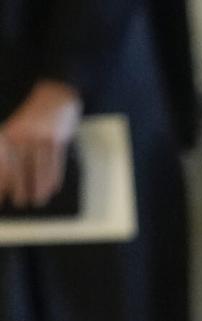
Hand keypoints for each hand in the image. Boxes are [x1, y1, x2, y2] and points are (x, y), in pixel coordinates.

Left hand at [0, 80, 81, 207]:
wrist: (54, 98)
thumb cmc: (32, 120)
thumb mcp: (14, 131)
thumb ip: (8, 152)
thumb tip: (6, 180)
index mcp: (9, 134)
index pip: (3, 164)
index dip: (2, 183)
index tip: (0, 199)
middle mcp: (23, 136)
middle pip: (20, 168)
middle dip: (19, 189)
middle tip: (19, 203)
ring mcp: (41, 138)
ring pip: (39, 170)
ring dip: (38, 189)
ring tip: (37, 201)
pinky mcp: (58, 140)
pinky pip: (55, 165)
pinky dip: (53, 180)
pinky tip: (51, 190)